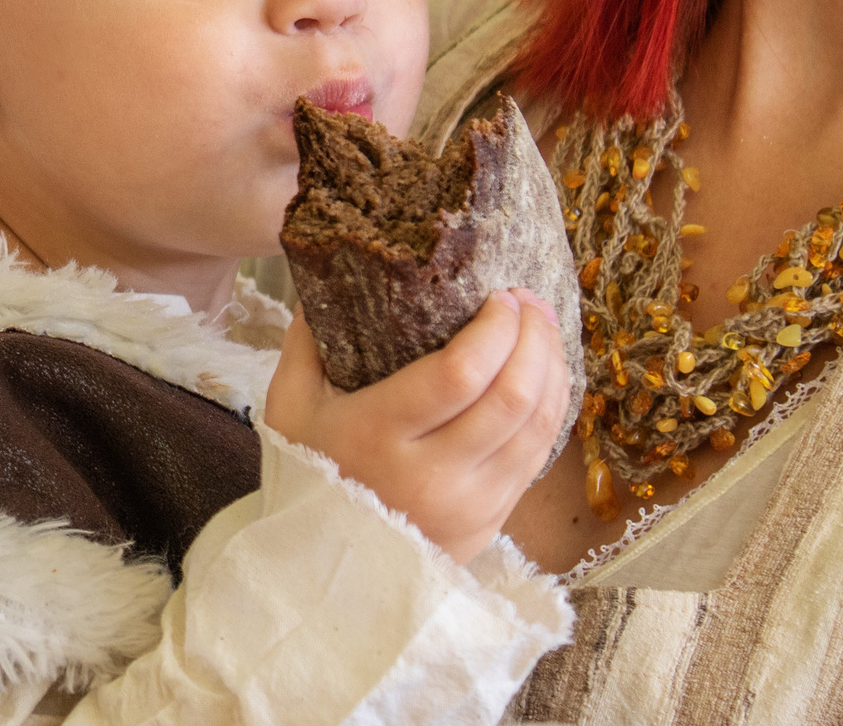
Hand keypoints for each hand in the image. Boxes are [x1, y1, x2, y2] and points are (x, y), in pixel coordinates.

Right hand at [264, 289, 568, 564]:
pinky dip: (552, 409)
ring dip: (552, 370)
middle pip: (511, 397)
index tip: (501, 295)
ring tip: (543, 329)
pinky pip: (538, 456)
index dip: (495, 329)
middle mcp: (433, 474)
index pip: (460, 374)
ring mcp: (470, 504)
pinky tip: (544, 377)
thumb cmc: (307, 476)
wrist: (323, 569)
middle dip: (534, 338)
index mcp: (379, 436)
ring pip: (538, 427)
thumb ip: (306, 339)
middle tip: (529, 301)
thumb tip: (327, 272)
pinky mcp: (492, 520)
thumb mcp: (289, 406)